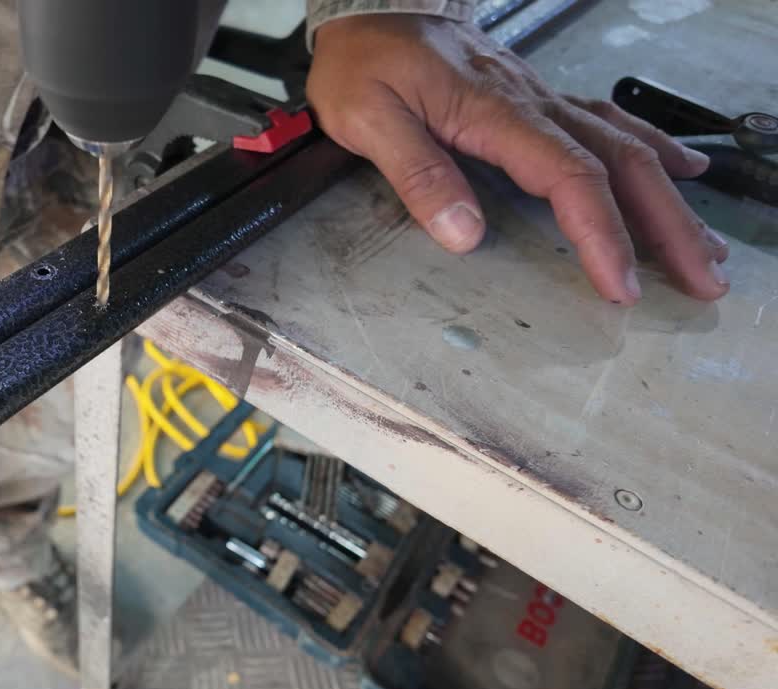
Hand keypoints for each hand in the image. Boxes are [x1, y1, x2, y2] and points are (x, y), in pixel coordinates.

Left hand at [306, 14, 729, 303]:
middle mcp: (533, 104)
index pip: (570, 177)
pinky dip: (652, 149)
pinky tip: (681, 170)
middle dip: (666, 225)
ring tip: (702, 247)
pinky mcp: (537, 99)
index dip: (601, 233)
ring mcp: (542, 99)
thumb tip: (463, 232)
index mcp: (497, 113)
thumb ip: (417, 173)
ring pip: (625, 146)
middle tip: (700, 280)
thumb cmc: (366, 61)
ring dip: (669, 199)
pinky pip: (608, 122)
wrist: (372, 8)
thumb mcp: (368, 117)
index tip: (620, 283)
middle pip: (621, 164)